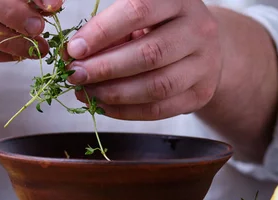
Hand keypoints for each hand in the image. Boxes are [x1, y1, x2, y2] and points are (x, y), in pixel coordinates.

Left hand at [65, 0, 221, 119]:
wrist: (203, 48)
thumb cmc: (161, 28)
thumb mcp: (139, 19)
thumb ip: (110, 32)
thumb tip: (73, 55)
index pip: (138, 11)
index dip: (102, 32)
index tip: (74, 49)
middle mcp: (198, 29)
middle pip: (149, 54)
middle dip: (105, 68)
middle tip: (76, 75)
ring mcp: (204, 65)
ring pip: (156, 87)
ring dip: (114, 93)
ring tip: (87, 92)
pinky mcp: (201, 94)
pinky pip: (159, 110)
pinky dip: (125, 111)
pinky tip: (104, 105)